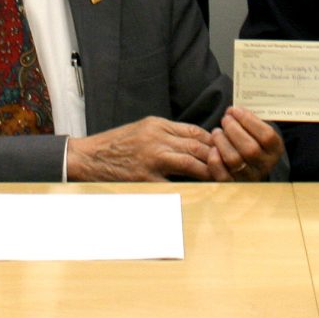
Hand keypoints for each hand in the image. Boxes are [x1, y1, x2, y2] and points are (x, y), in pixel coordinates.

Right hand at [65, 117, 216, 181]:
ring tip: (219, 178)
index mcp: (156, 125)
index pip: (193, 131)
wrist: (89, 158)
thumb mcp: (141, 129)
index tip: (222, 149)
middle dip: (215, 156)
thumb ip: (166, 133)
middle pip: (196, 146)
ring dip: (208, 171)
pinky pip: (174, 185)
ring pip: (190, 163)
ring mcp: (152, 160)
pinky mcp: (146, 179)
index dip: (211, 141)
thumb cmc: (115, 145)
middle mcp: (156, 139)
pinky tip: (199, 192)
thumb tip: (193, 142)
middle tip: (229, 165)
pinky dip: (188, 188)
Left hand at [203, 107, 284, 182]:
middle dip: (233, 129)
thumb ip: (251, 121)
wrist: (250, 166)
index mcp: (275, 150)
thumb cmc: (252, 140)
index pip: (266, 136)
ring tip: (217, 131)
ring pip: (234, 160)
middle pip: (249, 148)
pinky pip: (222, 175)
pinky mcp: (233, 185)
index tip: (235, 110)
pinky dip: (215, 161)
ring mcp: (250, 178)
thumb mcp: (259, 131)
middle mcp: (265, 166)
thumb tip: (232, 111)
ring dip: (222, 141)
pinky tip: (213, 148)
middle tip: (225, 119)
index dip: (249, 120)